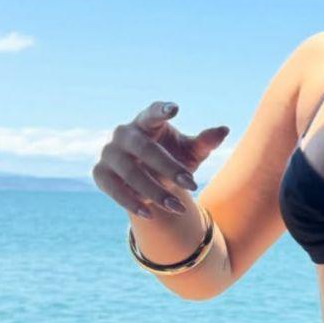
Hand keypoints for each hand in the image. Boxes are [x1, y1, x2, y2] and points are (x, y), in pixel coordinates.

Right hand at [93, 100, 229, 218]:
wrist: (148, 182)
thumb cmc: (172, 160)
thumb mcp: (191, 152)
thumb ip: (205, 142)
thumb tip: (223, 130)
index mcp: (146, 122)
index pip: (152, 112)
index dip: (161, 110)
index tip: (174, 109)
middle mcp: (124, 134)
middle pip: (144, 148)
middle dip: (169, 167)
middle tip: (193, 184)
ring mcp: (109, 153)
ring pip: (130, 171)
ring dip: (154, 191)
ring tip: (178, 207)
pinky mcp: (100, 173)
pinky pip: (114, 189)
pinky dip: (131, 202)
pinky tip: (150, 213)